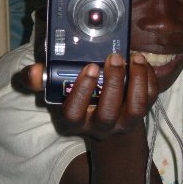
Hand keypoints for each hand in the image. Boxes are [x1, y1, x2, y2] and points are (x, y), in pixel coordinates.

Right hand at [16, 53, 158, 139]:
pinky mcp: (141, 114)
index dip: (81, 91)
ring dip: (137, 82)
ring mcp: (123, 122)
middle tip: (113, 58)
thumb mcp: (56, 90)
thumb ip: (41, 80)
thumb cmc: (79, 98)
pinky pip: (150, 100)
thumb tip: (32, 71)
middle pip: (107, 113)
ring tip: (134, 58)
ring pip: (136, 109)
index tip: (89, 68)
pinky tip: (142, 63)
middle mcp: (100, 125)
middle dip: (113, 84)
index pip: (73, 113)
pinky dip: (150, 80)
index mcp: (76, 120)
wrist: (106, 119)